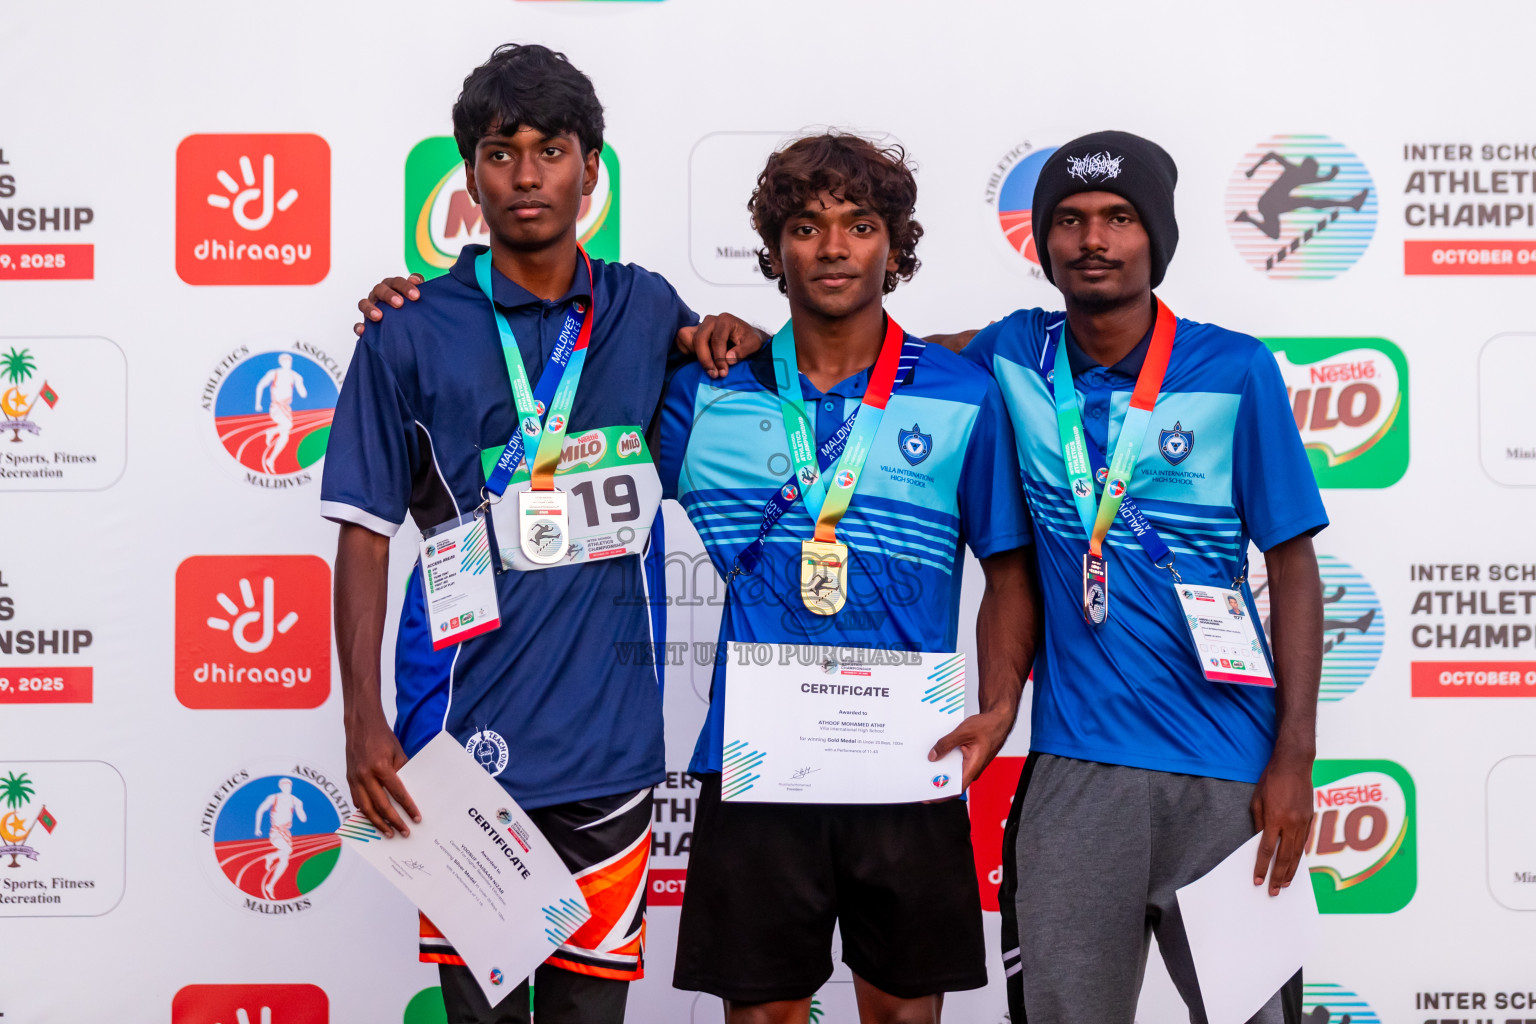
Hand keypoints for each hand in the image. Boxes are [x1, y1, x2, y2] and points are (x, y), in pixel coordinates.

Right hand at [345, 709, 420, 836]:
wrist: (361, 725)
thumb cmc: (382, 737)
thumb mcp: (398, 752)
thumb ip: (403, 772)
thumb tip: (409, 791)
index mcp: (380, 767)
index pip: (397, 793)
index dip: (408, 807)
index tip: (416, 818)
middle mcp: (365, 775)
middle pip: (381, 806)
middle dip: (393, 821)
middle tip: (404, 832)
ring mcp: (355, 778)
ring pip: (366, 808)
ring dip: (377, 823)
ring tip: (388, 833)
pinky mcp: (349, 779)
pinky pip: (357, 801)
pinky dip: (365, 812)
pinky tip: (374, 819)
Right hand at [354, 273, 423, 335]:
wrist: (404, 323)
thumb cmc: (411, 307)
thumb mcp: (416, 297)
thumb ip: (419, 288)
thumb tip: (418, 280)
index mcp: (392, 286)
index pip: (397, 282)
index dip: (405, 287)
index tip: (416, 295)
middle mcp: (379, 294)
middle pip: (380, 289)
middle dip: (389, 295)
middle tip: (399, 303)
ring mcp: (370, 307)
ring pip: (364, 303)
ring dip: (370, 308)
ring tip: (378, 316)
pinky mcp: (366, 323)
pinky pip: (358, 324)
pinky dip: (359, 326)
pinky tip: (363, 330)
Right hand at [675, 313, 768, 378]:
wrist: (745, 335)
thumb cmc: (749, 338)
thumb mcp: (753, 344)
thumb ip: (743, 351)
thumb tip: (729, 359)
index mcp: (725, 320)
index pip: (717, 340)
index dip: (719, 358)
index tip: (723, 372)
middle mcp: (711, 320)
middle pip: (700, 339)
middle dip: (705, 359)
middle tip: (713, 374)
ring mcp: (701, 325)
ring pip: (688, 338)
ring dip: (696, 355)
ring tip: (709, 367)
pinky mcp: (694, 331)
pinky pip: (683, 338)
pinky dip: (688, 350)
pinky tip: (702, 359)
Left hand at [928, 708, 1014, 791]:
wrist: (999, 720)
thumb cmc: (988, 726)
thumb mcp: (963, 732)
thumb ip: (946, 744)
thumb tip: (933, 756)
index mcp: (973, 767)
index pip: (955, 789)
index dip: (940, 795)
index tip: (927, 796)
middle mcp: (972, 769)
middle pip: (951, 780)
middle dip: (935, 781)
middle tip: (918, 779)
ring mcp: (970, 764)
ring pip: (952, 770)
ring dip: (939, 768)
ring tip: (922, 766)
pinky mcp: (968, 758)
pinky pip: (954, 762)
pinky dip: (944, 759)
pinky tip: (934, 754)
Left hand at [1250, 756, 1314, 894]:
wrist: (1295, 764)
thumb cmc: (1272, 780)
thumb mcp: (1257, 800)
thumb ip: (1259, 823)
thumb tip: (1258, 843)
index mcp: (1275, 818)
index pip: (1266, 850)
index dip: (1262, 867)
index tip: (1257, 880)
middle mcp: (1291, 823)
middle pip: (1284, 857)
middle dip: (1278, 876)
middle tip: (1273, 891)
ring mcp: (1303, 822)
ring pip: (1297, 853)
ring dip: (1291, 871)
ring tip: (1284, 884)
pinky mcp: (1310, 819)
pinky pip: (1305, 843)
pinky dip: (1300, 857)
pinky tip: (1295, 866)